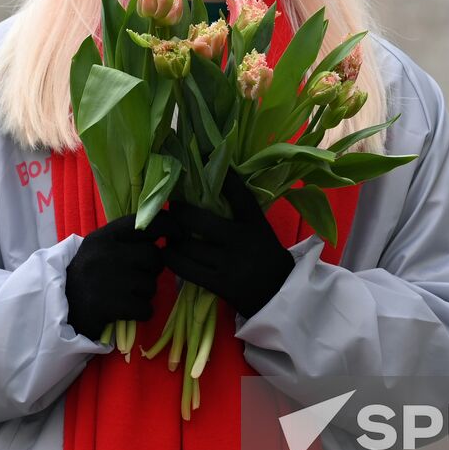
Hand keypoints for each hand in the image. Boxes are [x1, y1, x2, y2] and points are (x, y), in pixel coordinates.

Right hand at [64, 211, 172, 340]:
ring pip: (151, 284)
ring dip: (145, 293)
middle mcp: (107, 253)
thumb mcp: (99, 248)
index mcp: (104, 236)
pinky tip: (126, 311)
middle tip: (137, 277)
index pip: (145, 222)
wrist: (58, 308)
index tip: (179, 235)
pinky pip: (146, 308)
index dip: (169, 226)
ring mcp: (109, 279)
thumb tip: (166, 231)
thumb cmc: (86, 276)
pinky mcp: (111, 305)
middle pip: (154, 256)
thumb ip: (127, 239)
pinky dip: (140, 312)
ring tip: (126, 295)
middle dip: (152, 270)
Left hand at [162, 169, 294, 319]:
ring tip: (169, 233)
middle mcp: (241, 241)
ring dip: (173, 238)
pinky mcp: (219, 284)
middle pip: (199, 221)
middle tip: (172, 208)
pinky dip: (172, 259)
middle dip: (179, 213)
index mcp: (255, 224)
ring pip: (187, 246)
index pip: (240, 195)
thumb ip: (239, 213)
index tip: (206, 153)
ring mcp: (229, 264)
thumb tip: (211, 186)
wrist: (279, 295)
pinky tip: (169, 253)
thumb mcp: (259, 230)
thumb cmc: (265, 257)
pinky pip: (186, 269)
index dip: (224, 177)